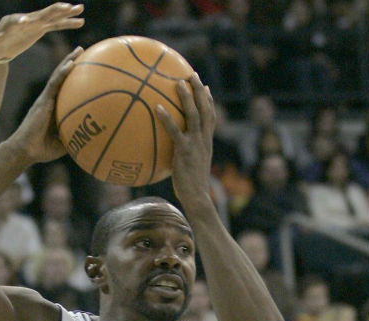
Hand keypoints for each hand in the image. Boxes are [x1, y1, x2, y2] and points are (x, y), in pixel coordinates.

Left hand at [0, 3, 83, 63]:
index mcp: (10, 23)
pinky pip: (56, 24)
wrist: (0, 44)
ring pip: (51, 16)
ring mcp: (35, 22)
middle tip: (64, 6)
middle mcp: (24, 19)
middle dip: (51, 10)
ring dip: (65, 12)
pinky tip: (81, 20)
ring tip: (79, 8)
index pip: (16, 21)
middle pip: (38, 13)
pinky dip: (67, 22)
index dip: (22, 21)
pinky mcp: (41, 28)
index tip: (27, 21)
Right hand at [6, 47, 82, 163]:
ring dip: (68, 61)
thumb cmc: (42, 150)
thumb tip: (95, 140)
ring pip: (58, 76)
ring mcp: (45, 99)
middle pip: (62, 77)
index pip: (65, 89)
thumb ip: (76, 138)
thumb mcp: (64, 143)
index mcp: (54, 108)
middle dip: (71, 63)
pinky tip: (71, 64)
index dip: (74, 77)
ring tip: (79, 50)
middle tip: (83, 51)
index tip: (87, 67)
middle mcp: (49, 100)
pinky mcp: (42, 101)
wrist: (25, 151)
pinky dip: (62, 73)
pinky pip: (54, 84)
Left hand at [156, 73, 215, 206]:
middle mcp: (204, 139)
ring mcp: (196, 144)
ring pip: (193, 115)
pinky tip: (157, 108)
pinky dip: (167, 118)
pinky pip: (175, 131)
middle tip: (192, 74)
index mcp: (207, 141)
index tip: (205, 86)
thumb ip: (184, 154)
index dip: (209, 100)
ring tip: (177, 83)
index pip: (211, 116)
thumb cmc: (190, 185)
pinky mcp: (184, 151)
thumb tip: (172, 151)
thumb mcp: (190, 166)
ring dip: (187, 97)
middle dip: (200, 90)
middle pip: (205, 109)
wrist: (197, 197)